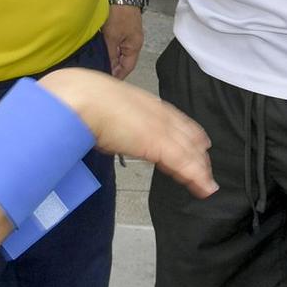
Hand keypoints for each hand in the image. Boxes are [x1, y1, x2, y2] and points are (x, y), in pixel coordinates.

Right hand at [39, 68, 213, 197]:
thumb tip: (104, 132)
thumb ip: (110, 119)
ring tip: (207, 185)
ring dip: (200, 169)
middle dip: (198, 153)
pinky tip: (205, 188)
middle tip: (205, 169)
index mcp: (143, 101)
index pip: (174, 119)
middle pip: (187, 135)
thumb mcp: (99, 107)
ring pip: (189, 151)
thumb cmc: (80, 99)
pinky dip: (197, 177)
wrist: (79, 98)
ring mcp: (159, 127)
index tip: (199, 143)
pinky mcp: (158, 144)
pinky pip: (183, 163)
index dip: (189, 133)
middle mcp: (156, 112)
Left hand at [102, 3, 143, 79]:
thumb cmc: (120, 10)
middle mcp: (132, 40)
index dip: (118, 75)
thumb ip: (110, 53)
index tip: (107, 80)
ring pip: (117, 50)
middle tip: (98, 71)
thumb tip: (108, 67)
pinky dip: (106, 45)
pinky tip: (97, 45)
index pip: (127, 67)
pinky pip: (114, 40)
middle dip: (112, 65)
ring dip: (108, 54)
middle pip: (122, 59)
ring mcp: (126, 33)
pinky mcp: (120, 26)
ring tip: (96, 59)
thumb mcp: (112, 36)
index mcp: (135, 45)